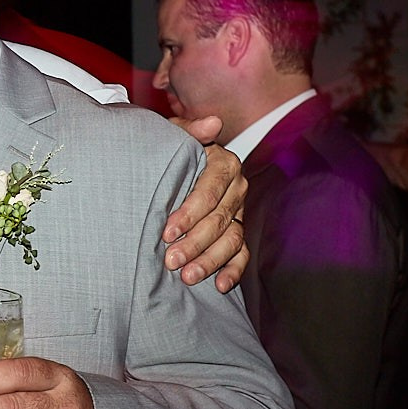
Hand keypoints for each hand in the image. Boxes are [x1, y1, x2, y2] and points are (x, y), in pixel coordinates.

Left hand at [163, 118, 248, 291]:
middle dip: (194, 242)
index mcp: (223, 163)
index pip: (210, 190)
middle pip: (219, 219)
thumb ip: (188, 130)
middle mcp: (236, 188)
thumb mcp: (171, 136)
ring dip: (210, 261)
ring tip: (188, 276)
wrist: (167, 167)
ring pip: (231, 240)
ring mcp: (239, 212)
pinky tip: (220, 285)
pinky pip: (241, 254)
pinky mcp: (237, 232)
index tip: (168, 230)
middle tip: (171, 259)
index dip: (190, 212)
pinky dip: (233, 271)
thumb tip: (212, 123)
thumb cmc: (168, 152)